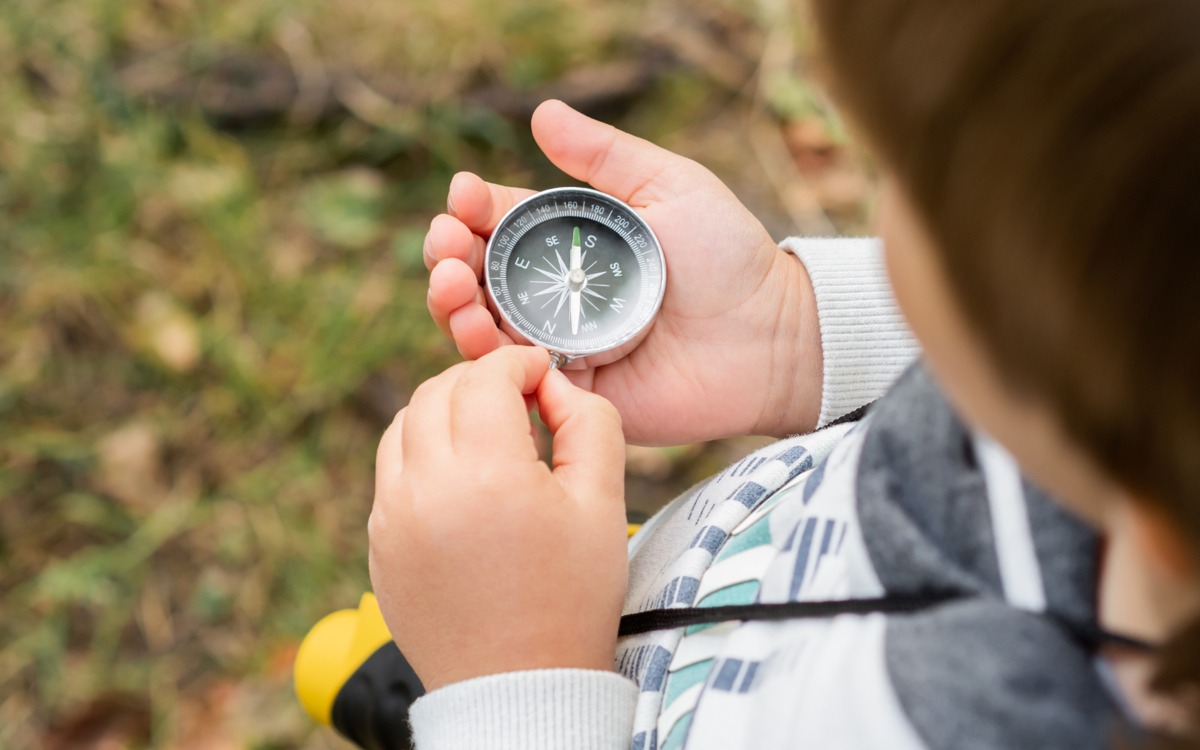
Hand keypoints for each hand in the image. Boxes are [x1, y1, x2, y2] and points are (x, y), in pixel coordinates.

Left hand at [368, 346, 627, 691]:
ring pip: (402, 425)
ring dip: (442, 410)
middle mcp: (425, 488)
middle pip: (436, 391)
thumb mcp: (603, 503)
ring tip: (486, 431)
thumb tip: (554, 385)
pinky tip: (460, 474)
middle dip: (478, 379)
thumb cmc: (571, 597)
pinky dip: (420, 452)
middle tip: (517, 396)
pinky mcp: (379, 543)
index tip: (541, 370)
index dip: (517, 361)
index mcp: (485, 474)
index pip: (485, 377)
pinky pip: (390, 472)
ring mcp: (391, 517)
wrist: (519, 686)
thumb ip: (590, 423)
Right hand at [425, 100, 822, 444]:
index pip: (501, 223)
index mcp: (571, 242)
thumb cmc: (728, 256)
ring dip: (453, 305)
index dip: (471, 209)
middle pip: (479, 276)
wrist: (769, 336)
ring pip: (484, 328)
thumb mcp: (670, 187)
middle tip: (447, 244)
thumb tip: (542, 111)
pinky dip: (486, 361)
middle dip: (449, 256)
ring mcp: (559, 345)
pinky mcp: (572, 392)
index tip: (463, 195)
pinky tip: (478, 333)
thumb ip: (606, 156)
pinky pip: (516, 380)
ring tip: (450, 286)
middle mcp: (555, 294)